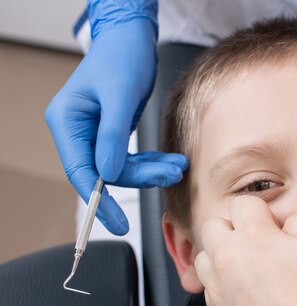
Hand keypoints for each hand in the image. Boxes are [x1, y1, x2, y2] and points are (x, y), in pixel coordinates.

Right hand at [45, 18, 187, 234]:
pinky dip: (151, 163)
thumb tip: (109, 175)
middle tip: (170, 176)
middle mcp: (76, 130)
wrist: (131, 39)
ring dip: (151, 171)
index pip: (81, 172)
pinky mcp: (111, 134)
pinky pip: (130, 159)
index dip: (99, 201)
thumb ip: (112, 136)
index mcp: (67, 122)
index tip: (118, 223)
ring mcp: (93, 133)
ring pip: (121, 168)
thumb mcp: (120, 95)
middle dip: (140, 178)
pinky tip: (171, 162)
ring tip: (178, 166)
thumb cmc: (122, 57)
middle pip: (105, 173)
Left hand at [194, 196, 296, 305]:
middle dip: (234, 228)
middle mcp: (229, 259)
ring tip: (250, 268)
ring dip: (222, 255)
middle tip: (260, 245)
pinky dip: (223, 283)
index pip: (242, 204)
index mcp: (255, 238)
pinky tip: (249, 293)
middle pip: (213, 225)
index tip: (277, 230)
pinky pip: (210, 287)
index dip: (262, 212)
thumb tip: (286, 222)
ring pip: (205, 256)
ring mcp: (219, 288)